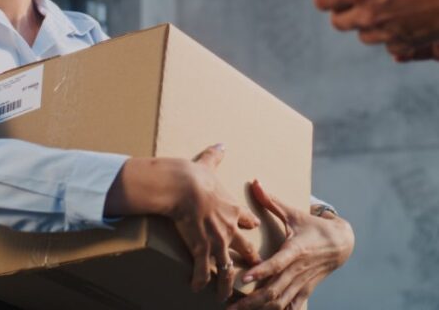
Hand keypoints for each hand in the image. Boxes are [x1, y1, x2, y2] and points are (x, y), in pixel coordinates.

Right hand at [103, 144, 261, 300]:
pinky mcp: (201, 249)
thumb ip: (215, 156)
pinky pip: (203, 270)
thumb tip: (220, 144)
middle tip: (253, 273)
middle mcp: (228, 228)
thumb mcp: (208, 164)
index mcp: (231, 209)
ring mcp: (216, 241)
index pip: (246, 220)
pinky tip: (196, 289)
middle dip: (249, 262)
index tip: (252, 229)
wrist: (184, 187)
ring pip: (226, 267)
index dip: (249, 225)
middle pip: (244, 249)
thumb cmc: (195, 175)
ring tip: (225, 296)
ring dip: (226, 283)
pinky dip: (200, 281)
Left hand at [228, 180, 353, 309]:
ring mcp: (302, 282)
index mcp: (295, 250)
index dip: (261, 272)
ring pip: (280, 301)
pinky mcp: (305, 290)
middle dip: (252, 301)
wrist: (342, 243)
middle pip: (274, 290)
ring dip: (260, 309)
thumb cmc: (314, 227)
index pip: (277, 264)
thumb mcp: (294, 213)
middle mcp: (298, 270)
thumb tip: (255, 182)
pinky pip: (291, 306)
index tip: (244, 279)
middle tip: (230, 306)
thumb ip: (272, 201)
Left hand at [307, 0, 438, 45]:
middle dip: (341, 4)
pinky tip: (404, 12)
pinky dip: (389, 31)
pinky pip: (389, 44)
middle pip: (338, 20)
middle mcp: (370, 17)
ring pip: (362, 33)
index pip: (320, 0)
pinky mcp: (412, 42)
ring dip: (365, 18)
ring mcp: (391, 33)